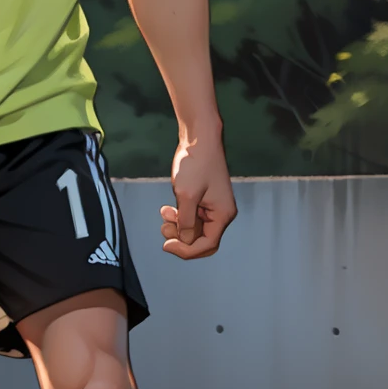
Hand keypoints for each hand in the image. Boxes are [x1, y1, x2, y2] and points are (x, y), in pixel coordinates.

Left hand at [160, 131, 235, 259]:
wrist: (198, 138)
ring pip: (194, 229)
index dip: (186, 250)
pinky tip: (167, 208)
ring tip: (165, 213)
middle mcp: (221, 213)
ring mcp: (212, 206)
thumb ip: (186, 222)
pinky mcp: (203, 199)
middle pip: (201, 240)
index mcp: (223, 215)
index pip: (207, 245)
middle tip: (164, 227)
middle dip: (181, 238)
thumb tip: (184, 242)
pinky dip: (179, 216)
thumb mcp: (186, 196)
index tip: (166, 245)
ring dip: (177, 226)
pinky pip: (191, 217)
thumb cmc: (195, 164)